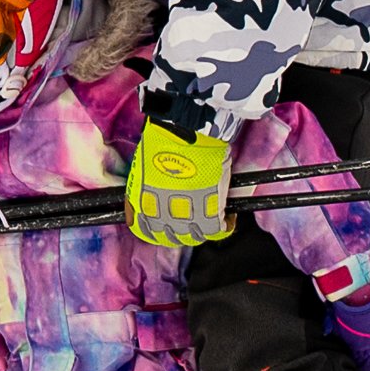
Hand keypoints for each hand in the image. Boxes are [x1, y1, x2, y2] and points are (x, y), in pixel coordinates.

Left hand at [125, 119, 232, 245]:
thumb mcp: (145, 167)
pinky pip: (219, 230)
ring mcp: (183, 218)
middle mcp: (159, 216)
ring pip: (194, 237)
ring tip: (212, 217)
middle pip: (170, 237)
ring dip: (203, 229)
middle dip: (182, 231)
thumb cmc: (163, 140)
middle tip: (193, 220)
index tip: (165, 225)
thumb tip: (157, 191)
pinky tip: (229, 216)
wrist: (185, 133)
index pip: (144, 231)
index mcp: (140, 204)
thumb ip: (149, 187)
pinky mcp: (208, 215)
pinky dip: (226, 225)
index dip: (157, 230)